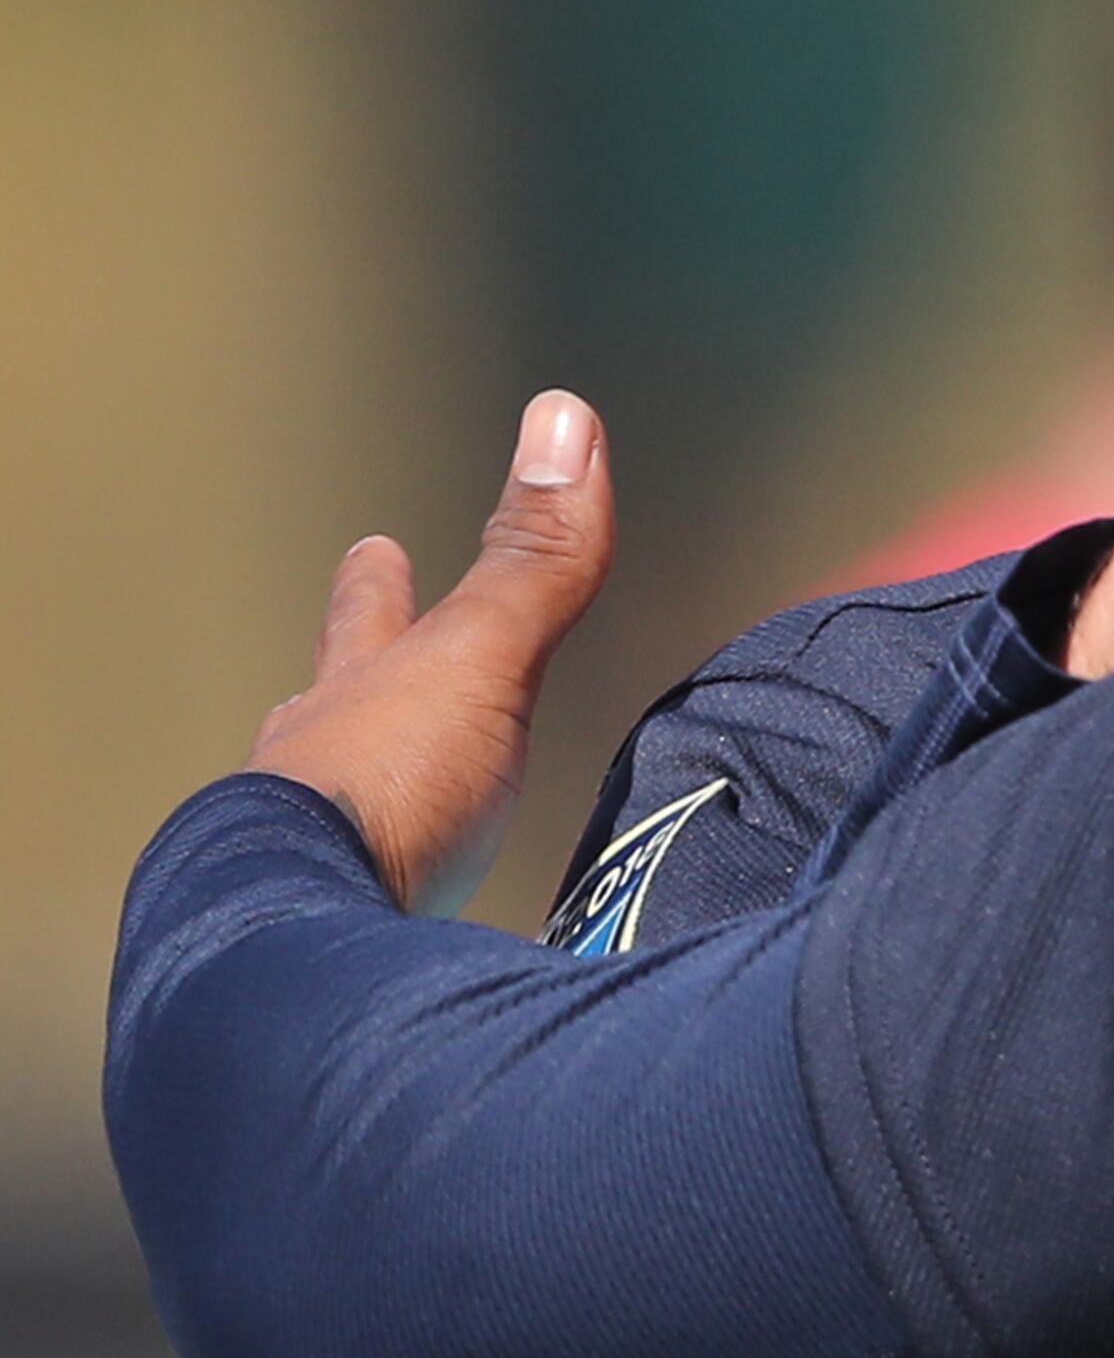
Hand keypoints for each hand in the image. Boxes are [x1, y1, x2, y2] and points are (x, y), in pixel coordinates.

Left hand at [247, 392, 614, 914]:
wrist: (307, 936)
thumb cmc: (382, 789)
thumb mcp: (479, 657)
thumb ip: (531, 563)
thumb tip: (561, 421)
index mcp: (361, 692)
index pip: (370, 616)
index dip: (377, 583)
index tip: (371, 546)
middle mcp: (320, 764)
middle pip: (333, 707)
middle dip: (349, 687)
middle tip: (343, 676)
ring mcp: (313, 854)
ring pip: (329, 807)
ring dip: (354, 797)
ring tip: (374, 807)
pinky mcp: (335, 934)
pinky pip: (355, 901)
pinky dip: (375, 894)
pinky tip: (393, 915)